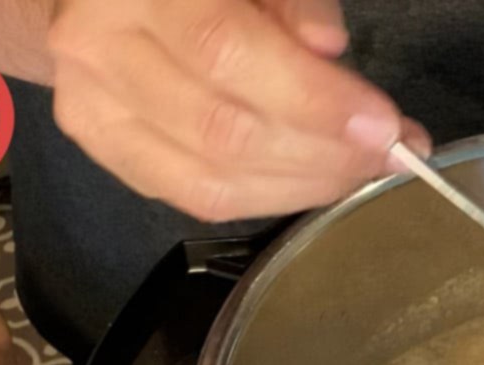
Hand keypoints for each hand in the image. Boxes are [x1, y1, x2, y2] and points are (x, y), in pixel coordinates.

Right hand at [47, 0, 430, 221]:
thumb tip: (327, 47)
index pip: (228, 53)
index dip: (314, 99)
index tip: (386, 124)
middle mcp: (99, 51)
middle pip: (224, 132)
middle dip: (325, 154)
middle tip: (391, 154)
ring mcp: (92, 109)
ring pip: (211, 181)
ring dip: (303, 185)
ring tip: (361, 169)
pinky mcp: (105, 152)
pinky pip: (195, 197)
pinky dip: (266, 196)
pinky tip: (312, 179)